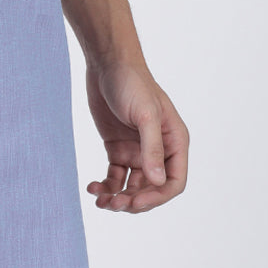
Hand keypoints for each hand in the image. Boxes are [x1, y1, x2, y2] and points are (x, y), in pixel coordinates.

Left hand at [84, 55, 188, 212]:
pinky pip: (114, 176)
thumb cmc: (132, 83)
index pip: (174, 182)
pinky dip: (106, 186)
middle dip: (134, 201)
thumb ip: (151, 148)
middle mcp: (158, 150)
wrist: (107, 63)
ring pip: (131, 186)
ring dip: (118, 198)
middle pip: (151, 189)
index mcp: (174, 142)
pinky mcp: (117, 148)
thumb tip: (157, 182)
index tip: (135, 201)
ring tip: (100, 201)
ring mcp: (137, 150)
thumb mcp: (145, 114)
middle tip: (113, 205)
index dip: (157, 197)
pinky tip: (93, 188)